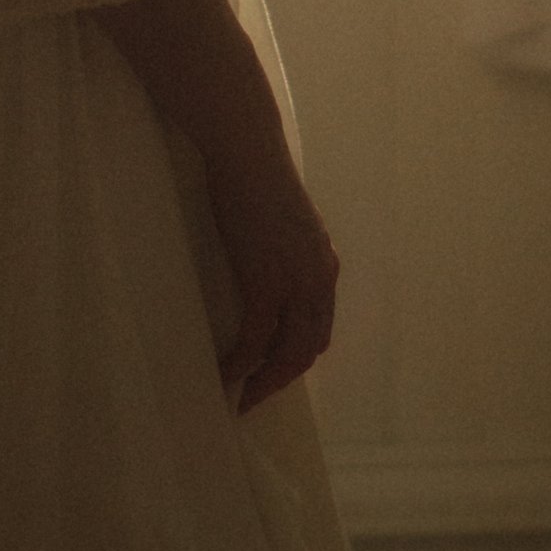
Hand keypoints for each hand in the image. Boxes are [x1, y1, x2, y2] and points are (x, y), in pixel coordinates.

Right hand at [202, 138, 339, 416]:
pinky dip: (241, 362)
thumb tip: (272, 274)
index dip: (297, 358)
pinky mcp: (265, 282)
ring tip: (242, 396)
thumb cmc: (257, 180)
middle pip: (309, 349)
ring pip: (287, 352)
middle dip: (282, 379)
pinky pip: (256, 339)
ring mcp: (295, 284)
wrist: (247, 154)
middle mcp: (319, 280)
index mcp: (325, 267)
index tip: (271, 373)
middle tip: (254, 397)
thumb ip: (288, 256)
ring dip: (265, 381)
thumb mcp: (286, 226)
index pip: (320, 330)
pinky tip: (226, 373)